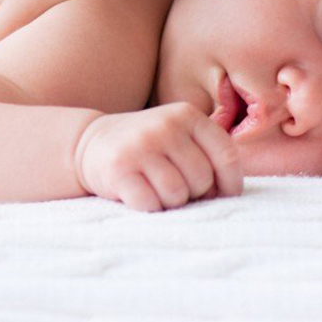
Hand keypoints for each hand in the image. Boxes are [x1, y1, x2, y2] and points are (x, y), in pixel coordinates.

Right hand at [74, 104, 242, 210]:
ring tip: (155, 187)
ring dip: (169, 201)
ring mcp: (140, 146)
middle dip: (194, 193)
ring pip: (177, 195)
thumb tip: (230, 192)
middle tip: (174, 184)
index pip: (227, 156)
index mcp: (187, 115)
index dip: (229, 183)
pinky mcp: (119, 168)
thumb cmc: (148, 147)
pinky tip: (138, 191)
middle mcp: (165, 126)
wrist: (91, 143)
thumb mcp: (179, 135)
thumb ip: (208, 154)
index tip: (221, 193)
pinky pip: (151, 205)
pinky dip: (148, 207)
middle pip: (202, 179)